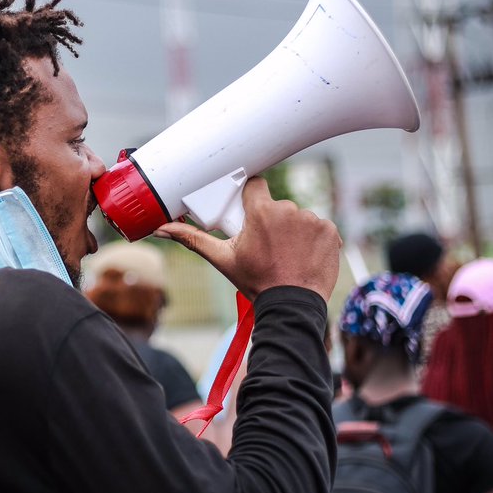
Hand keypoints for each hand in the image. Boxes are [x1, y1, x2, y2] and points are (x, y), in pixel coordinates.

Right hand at [154, 177, 340, 301]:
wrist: (291, 307)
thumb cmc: (256, 282)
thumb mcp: (222, 259)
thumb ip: (193, 239)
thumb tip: (161, 229)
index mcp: (261, 211)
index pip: (255, 186)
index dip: (252, 200)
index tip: (251, 215)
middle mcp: (289, 209)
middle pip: (277, 204)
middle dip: (272, 220)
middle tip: (267, 245)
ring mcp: (313, 220)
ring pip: (298, 216)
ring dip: (293, 230)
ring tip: (287, 253)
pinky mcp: (331, 231)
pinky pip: (319, 227)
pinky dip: (313, 239)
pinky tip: (305, 255)